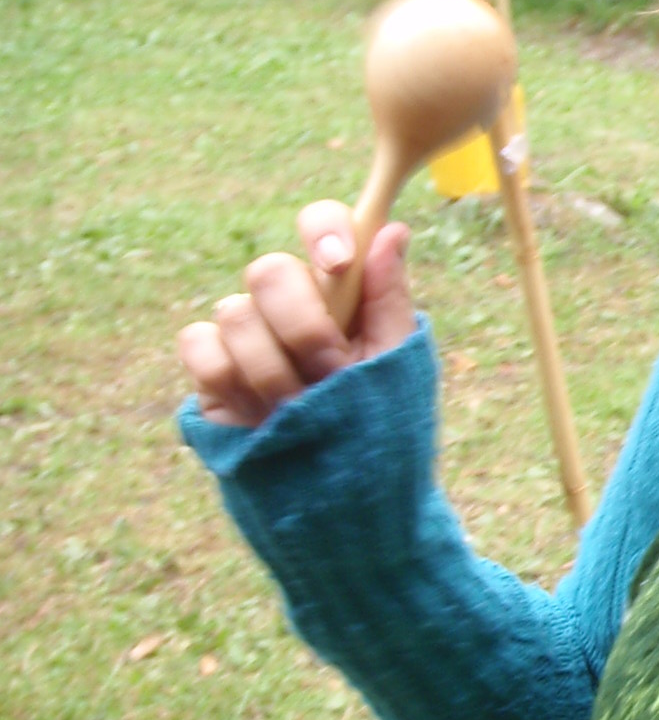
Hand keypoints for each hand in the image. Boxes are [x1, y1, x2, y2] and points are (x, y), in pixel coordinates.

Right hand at [179, 206, 414, 428]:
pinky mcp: (210, 366)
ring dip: (274, 372)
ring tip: (300, 410)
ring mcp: (246, 332)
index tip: (338, 264)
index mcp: (340, 290)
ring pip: (235, 313)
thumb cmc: (377, 426)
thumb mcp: (396, 366)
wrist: (339, 494)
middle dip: (302, 327)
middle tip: (328, 374)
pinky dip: (232, 383)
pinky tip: (260, 415)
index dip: (323, 229)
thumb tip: (393, 230)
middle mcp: (289, 302)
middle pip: (267, 269)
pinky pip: (200, 346)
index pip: (322, 225)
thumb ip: (389, 301)